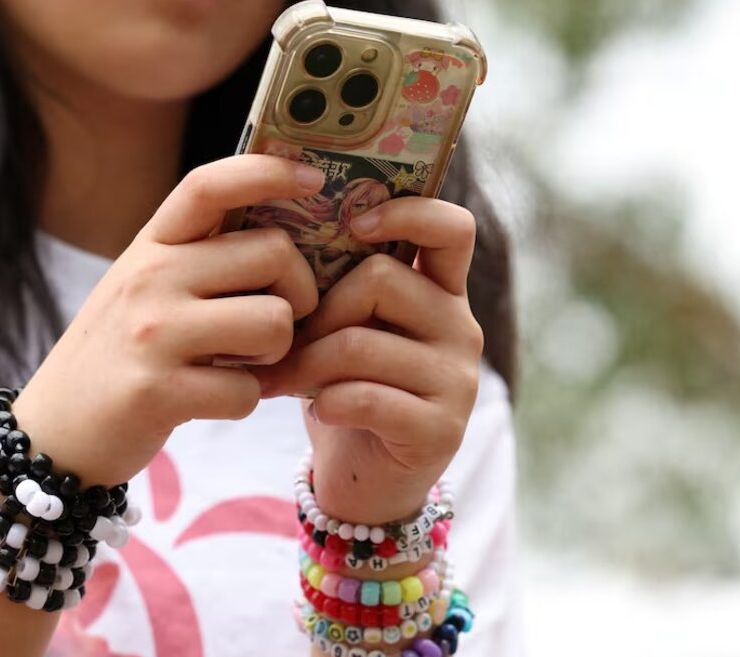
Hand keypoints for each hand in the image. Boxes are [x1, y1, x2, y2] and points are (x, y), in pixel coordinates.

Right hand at [11, 155, 322, 485]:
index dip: (268, 171)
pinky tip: (215, 399)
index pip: (209, 186)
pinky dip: (245, 401)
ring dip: (276, 353)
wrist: (53, 432)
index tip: (312, 179)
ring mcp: (153, 334)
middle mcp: (151, 278)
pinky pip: (247, 391)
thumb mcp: (145, 289)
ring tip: (244, 363)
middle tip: (278, 320)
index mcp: (151, 246)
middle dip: (299, 293)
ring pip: (273, 322)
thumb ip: (200, 260)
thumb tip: (287, 240)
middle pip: (273, 253)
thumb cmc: (119, 356)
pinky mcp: (158, 392)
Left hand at [254, 197, 483, 522]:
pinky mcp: (441, 429)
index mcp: (440, 292)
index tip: (356, 226)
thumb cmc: (344, 389)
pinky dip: (326, 403)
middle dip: (317, 309)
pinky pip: (366, 397)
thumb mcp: (343, 329)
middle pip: (380, 279)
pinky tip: (318, 411)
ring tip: (278, 380)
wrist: (364, 481)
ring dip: (305, 363)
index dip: (406, 212)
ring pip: (360, 342)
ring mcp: (457, 380)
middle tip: (281, 340)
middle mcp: (461, 328)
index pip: (450, 228)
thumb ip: (337, 285)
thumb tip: (278, 235)